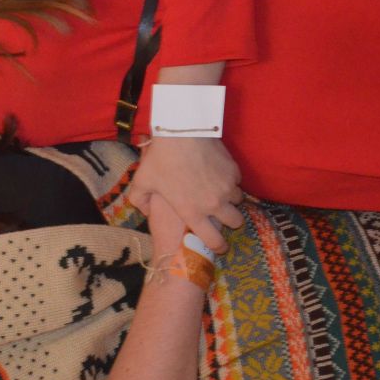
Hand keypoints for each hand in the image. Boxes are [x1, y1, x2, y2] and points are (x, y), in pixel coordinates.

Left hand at [128, 137, 243, 252]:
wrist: (181, 132)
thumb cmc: (160, 159)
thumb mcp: (141, 182)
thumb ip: (140, 201)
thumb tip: (146, 212)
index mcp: (192, 212)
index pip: (214, 241)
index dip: (218, 246)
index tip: (220, 246)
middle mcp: (213, 204)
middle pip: (236, 222)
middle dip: (231, 221)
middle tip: (223, 215)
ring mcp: (227, 187)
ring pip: (238, 201)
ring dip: (231, 200)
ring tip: (220, 193)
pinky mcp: (234, 171)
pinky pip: (238, 182)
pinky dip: (231, 181)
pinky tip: (219, 175)